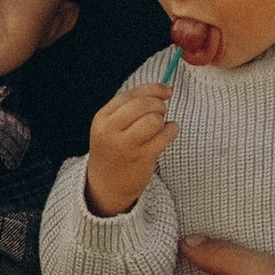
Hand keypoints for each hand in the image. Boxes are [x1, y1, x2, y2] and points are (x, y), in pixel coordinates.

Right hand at [85, 83, 177, 217]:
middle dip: (158, 105)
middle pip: (144, 105)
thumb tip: (164, 90)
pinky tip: (168, 133)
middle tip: (159, 113)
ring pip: (154, 120)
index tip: (166, 91)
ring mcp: (126, 145)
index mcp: (102, 118)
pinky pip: (165, 136)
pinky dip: (172, 131)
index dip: (153, 89)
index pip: (131, 95)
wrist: (106, 185)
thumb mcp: (111, 125)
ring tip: (160, 126)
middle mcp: (111, 130)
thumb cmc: (114, 149)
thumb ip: (130, 106)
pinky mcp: (142, 158)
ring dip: (163, 119)